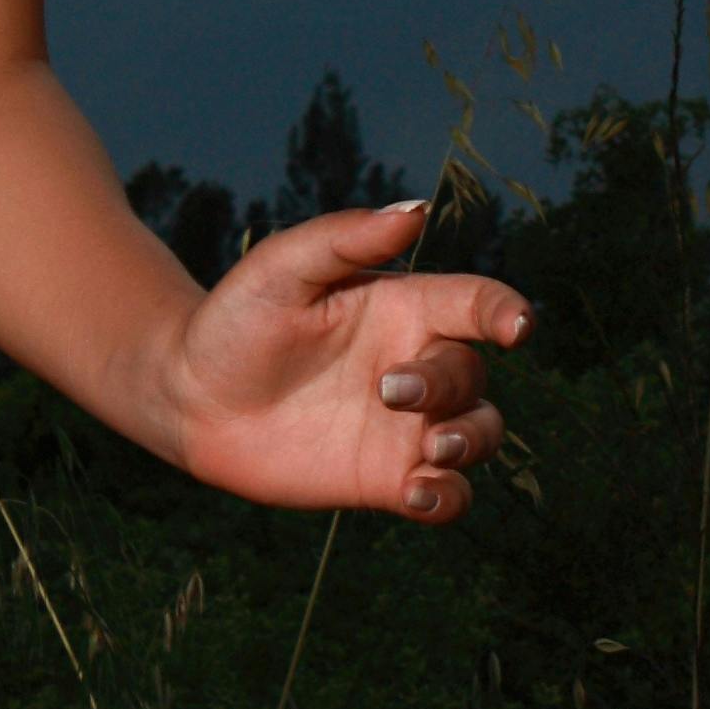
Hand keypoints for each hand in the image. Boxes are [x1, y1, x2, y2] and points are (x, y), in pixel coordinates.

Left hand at [161, 201, 530, 522]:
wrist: (192, 397)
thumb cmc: (236, 319)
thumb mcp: (281, 268)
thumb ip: (346, 239)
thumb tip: (417, 210)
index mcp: (402, 308)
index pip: (476, 304)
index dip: (506, 312)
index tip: (517, 328)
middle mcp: (415, 364)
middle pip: (471, 374)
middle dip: (447, 385)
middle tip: (388, 390)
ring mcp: (406, 426)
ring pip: (479, 434)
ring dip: (471, 442)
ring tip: (430, 451)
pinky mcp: (387, 478)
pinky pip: (447, 495)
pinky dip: (449, 498)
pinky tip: (418, 494)